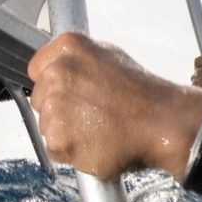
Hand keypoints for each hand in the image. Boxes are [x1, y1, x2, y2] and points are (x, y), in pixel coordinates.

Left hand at [28, 32, 201, 180]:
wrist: (164, 123)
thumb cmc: (144, 94)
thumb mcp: (110, 58)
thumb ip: (79, 62)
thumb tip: (62, 71)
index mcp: (67, 48)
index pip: (37, 70)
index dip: (56, 86)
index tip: (74, 95)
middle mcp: (56, 73)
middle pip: (40, 99)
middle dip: (61, 109)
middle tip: (92, 116)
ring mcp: (55, 107)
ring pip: (47, 126)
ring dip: (67, 132)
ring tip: (99, 130)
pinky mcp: (59, 138)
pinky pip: (55, 149)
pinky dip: (73, 153)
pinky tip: (96, 143)